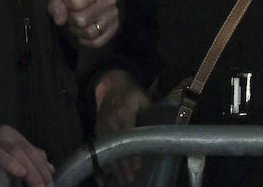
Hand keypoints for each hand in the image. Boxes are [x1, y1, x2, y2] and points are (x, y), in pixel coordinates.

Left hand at [47, 0, 117, 48]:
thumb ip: (56, 3)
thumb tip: (59, 20)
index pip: (75, 2)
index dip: (65, 5)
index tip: (66, 2)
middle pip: (81, 20)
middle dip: (70, 20)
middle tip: (70, 14)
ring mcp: (113, 15)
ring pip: (89, 33)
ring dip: (77, 31)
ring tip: (76, 22)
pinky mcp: (114, 28)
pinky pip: (96, 42)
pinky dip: (85, 40)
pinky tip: (82, 31)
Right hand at [94, 70, 151, 184]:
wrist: (110, 86)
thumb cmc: (130, 93)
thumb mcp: (142, 97)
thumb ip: (150, 110)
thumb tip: (164, 123)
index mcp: (123, 113)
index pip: (128, 136)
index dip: (132, 151)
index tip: (137, 166)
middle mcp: (111, 122)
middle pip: (118, 147)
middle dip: (124, 164)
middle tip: (131, 178)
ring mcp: (103, 127)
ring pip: (109, 150)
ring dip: (115, 166)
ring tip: (123, 179)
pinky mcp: (98, 130)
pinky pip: (102, 148)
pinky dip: (106, 160)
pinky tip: (110, 173)